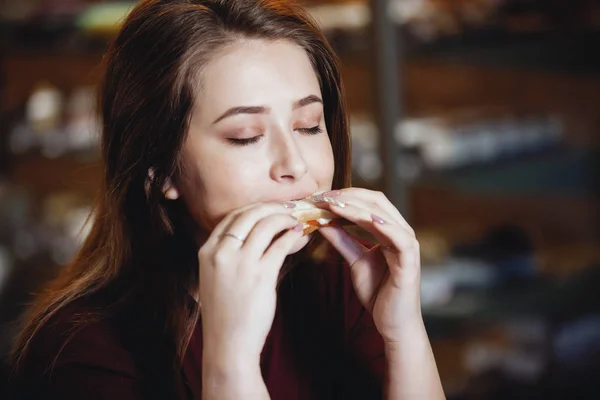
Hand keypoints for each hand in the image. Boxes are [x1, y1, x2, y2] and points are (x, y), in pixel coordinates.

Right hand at [198, 202, 301, 365]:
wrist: (228, 345)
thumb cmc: (226, 313)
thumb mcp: (217, 277)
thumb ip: (231, 253)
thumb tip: (262, 233)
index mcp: (207, 251)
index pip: (232, 217)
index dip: (255, 208)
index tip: (270, 208)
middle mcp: (221, 253)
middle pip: (250, 214)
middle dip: (272, 207)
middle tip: (289, 208)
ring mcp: (241, 263)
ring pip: (267, 225)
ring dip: (285, 219)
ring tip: (297, 221)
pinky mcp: (261, 275)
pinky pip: (281, 245)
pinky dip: (293, 237)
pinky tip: (299, 236)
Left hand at [314, 188, 421, 342]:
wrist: (393, 324)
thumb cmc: (378, 293)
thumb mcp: (355, 261)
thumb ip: (342, 240)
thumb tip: (322, 221)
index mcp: (389, 230)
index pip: (368, 202)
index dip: (345, 196)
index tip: (320, 196)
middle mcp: (401, 232)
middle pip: (376, 202)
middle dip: (348, 197)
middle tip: (322, 197)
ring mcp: (408, 244)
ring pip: (384, 215)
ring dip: (358, 207)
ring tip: (334, 204)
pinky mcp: (411, 260)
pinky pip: (399, 237)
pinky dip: (383, 225)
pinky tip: (366, 219)